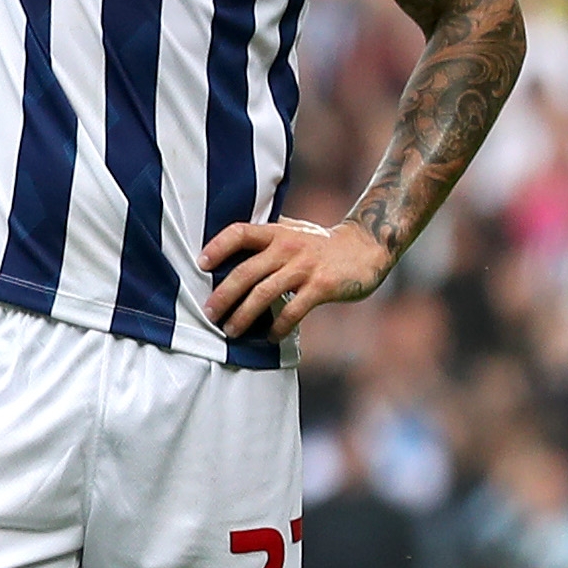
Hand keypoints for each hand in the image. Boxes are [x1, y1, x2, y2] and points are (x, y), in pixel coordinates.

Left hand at [200, 213, 396, 344]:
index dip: (218, 247)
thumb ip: (268, 238)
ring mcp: (304, 267)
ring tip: (231, 330)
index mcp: (277, 233)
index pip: (240, 233)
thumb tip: (232, 247)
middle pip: (245, 272)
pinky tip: (270, 336)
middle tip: (209, 313)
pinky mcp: (322, 286)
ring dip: (244, 315)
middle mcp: (287, 247)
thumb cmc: (322, 243)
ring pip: (264, 294)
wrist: (367, 247)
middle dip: (223, 295)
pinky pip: (293, 310)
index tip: (200, 264)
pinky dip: (278, 326)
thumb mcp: (294, 231)